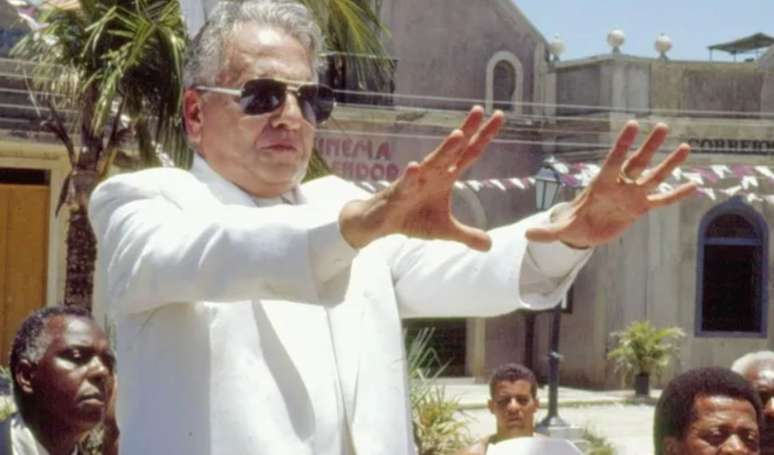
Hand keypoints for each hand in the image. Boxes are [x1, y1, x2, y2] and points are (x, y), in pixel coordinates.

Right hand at [340, 106, 502, 250]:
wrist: (379, 223)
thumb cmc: (412, 218)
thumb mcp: (444, 230)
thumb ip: (467, 234)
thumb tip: (490, 245)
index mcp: (445, 177)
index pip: (469, 154)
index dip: (484, 136)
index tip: (498, 116)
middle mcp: (432, 173)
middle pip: (453, 150)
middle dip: (467, 130)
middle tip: (480, 110)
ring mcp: (414, 181)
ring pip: (432, 162)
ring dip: (445, 149)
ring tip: (458, 135)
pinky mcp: (397, 194)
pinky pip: (405, 184)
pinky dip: (410, 176)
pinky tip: (415, 167)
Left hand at [526, 121, 695, 247]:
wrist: (585, 231)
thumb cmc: (573, 223)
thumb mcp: (562, 228)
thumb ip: (549, 231)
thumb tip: (529, 235)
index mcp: (601, 184)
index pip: (613, 160)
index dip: (622, 144)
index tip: (632, 124)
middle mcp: (619, 185)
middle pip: (637, 162)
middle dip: (649, 146)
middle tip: (662, 126)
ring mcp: (632, 196)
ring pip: (653, 177)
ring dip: (669, 164)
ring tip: (686, 147)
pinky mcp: (640, 209)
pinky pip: (661, 200)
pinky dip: (676, 195)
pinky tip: (694, 185)